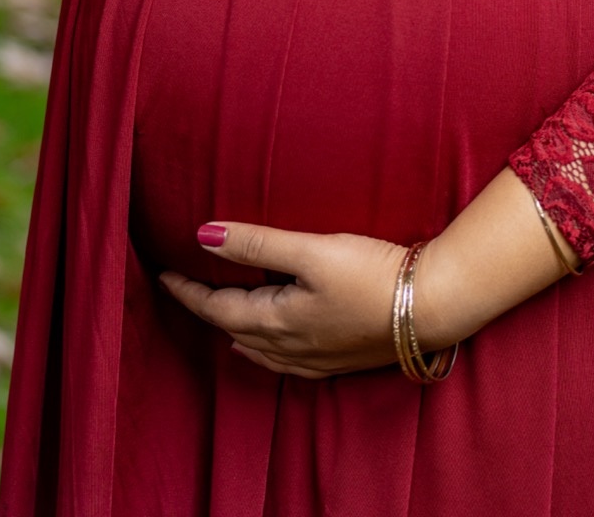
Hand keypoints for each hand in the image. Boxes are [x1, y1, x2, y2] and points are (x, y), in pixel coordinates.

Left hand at [161, 169, 576, 379]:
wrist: (431, 308)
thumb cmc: (372, 274)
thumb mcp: (312, 250)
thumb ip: (257, 245)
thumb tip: (202, 235)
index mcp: (277, 321)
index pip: (215, 307)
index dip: (187, 290)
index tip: (162, 272)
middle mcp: (289, 347)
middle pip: (232, 329)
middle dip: (206, 308)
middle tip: (186, 285)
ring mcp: (314, 358)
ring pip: (257, 348)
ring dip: (233, 327)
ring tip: (220, 309)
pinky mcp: (337, 359)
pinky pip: (283, 359)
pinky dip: (263, 345)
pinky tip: (268, 340)